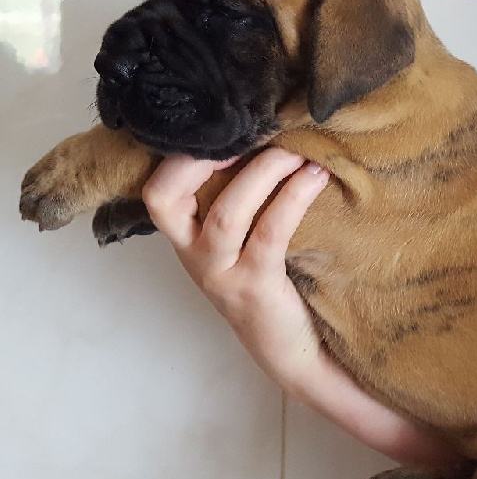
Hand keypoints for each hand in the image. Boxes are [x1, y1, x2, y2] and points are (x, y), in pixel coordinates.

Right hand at [142, 148, 461, 467]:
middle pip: (167, 199)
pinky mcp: (256, 286)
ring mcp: (222, 274)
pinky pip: (271, 231)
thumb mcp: (241, 244)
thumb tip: (268, 137)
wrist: (293, 351)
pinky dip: (293, 197)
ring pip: (228, 212)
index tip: (224, 127)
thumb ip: (238, 203)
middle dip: (205, 157)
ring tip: (299, 152)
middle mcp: (195, 257)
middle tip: (252, 131)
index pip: (158, 192)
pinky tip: (316, 177)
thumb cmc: (272, 285)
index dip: (181, 156)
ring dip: (264, 172)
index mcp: (188, 241)